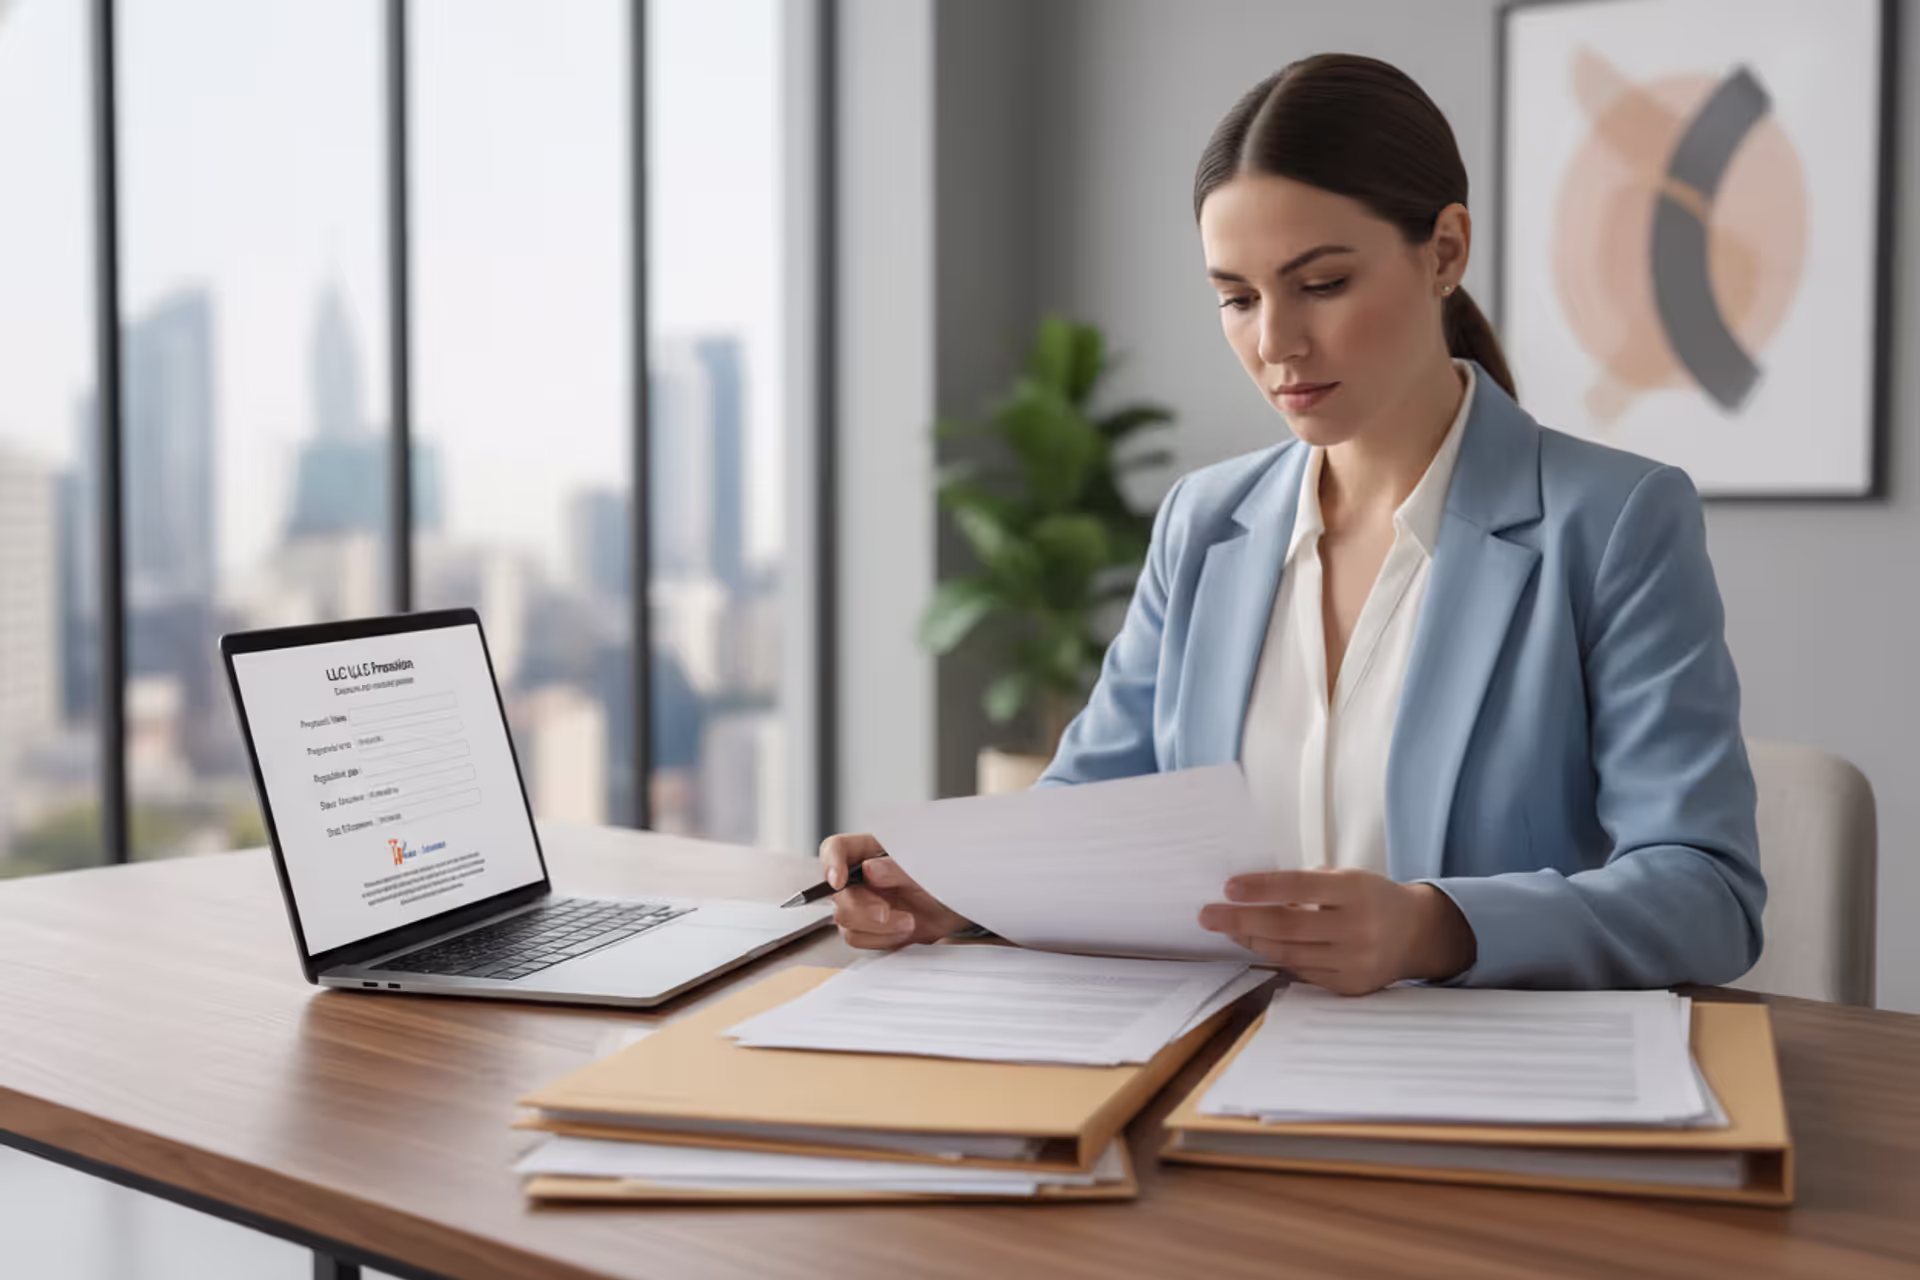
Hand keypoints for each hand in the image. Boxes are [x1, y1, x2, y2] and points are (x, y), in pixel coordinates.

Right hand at [818, 833, 972, 950]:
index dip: (831, 862)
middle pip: (837, 892)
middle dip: (861, 908)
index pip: (835, 848)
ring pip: (844, 919)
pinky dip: (881, 939)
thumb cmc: (945, 879)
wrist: (962, 909)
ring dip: (876, 927)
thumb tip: (869, 869)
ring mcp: (862, 902)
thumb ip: (898, 868)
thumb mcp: (927, 869)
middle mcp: (860, 876)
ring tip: (908, 923)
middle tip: (885, 913)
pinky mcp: (868, 927)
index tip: (837, 881)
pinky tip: (903, 933)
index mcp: (869, 849)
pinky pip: (858, 938)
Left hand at [1198, 869, 1475, 995]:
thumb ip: (1305, 886)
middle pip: (1287, 926)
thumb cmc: (1370, 897)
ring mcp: (1354, 961)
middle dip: (1241, 921)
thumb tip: (1250, 894)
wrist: (1417, 933)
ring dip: (1252, 941)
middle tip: (1207, 915)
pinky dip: (1276, 958)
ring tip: (1228, 929)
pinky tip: (1257, 946)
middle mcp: (1357, 927)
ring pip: (1289, 954)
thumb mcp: (1345, 878)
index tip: (1228, 887)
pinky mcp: (1350, 986)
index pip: (1299, 887)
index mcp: (1355, 891)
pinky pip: (1302, 973)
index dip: (1261, 888)